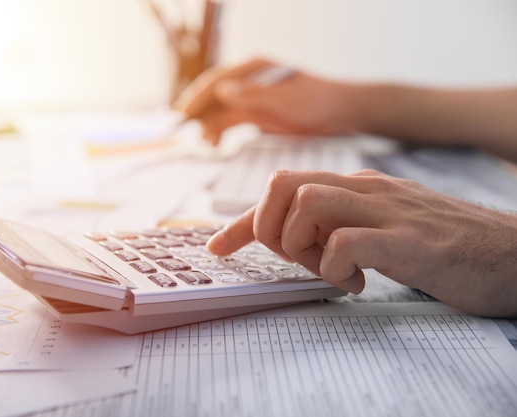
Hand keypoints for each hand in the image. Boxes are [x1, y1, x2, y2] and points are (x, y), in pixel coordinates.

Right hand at [175, 58, 358, 144]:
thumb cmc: (317, 103)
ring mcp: (255, 96)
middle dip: (197, 112)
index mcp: (255, 69)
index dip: (196, 99)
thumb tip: (221, 90)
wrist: (342, 113)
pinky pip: (232, 119)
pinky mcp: (260, 112)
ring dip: (208, 124)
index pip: (216, 81)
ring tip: (201, 142)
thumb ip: (251, 97)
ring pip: (221, 109)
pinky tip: (215, 142)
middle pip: (214, 94)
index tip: (181, 117)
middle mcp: (251, 80)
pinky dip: (221, 130)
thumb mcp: (284, 102)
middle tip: (180, 131)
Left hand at [207, 169, 516, 316]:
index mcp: (358, 187)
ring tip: (330, 269)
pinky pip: (346, 242)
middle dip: (268, 227)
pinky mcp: (409, 240)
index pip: (283, 189)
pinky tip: (357, 282)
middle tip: (296, 258)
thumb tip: (301, 242)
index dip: (242, 222)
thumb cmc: (442, 245)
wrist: (512, 254)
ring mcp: (388, 210)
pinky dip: (335, 266)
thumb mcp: (382, 228)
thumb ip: (343, 226)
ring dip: (300, 243)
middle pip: (284, 184)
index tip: (218, 247)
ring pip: (307, 203)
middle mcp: (367, 189)